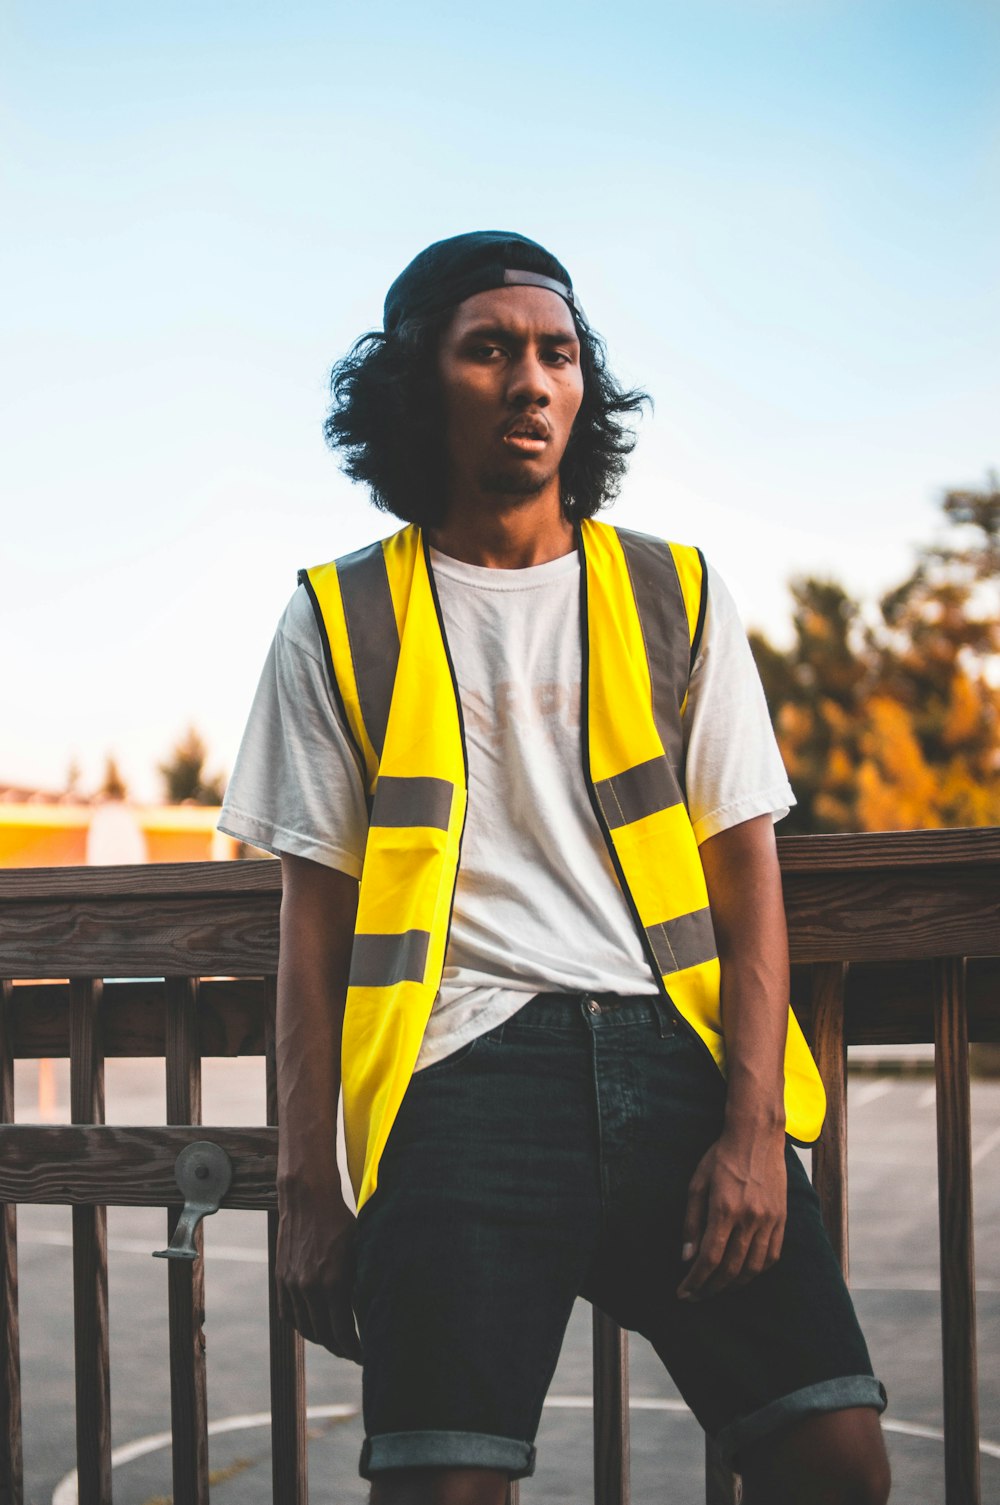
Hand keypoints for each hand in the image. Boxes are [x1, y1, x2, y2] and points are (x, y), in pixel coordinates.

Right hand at [275, 1183, 361, 1360]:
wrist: (307, 1198)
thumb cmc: (340, 1222)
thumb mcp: (360, 1250)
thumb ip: (363, 1283)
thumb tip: (376, 1311)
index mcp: (333, 1282)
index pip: (342, 1333)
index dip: (354, 1351)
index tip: (365, 1357)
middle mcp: (309, 1288)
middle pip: (324, 1336)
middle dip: (340, 1349)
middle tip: (353, 1352)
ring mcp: (291, 1285)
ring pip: (306, 1328)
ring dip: (322, 1339)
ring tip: (337, 1341)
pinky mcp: (281, 1279)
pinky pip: (288, 1315)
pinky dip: (302, 1326)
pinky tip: (315, 1325)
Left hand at [676, 1128, 785, 1301]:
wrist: (756, 1135)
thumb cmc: (721, 1157)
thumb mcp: (697, 1184)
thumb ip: (692, 1222)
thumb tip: (687, 1258)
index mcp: (724, 1210)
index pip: (709, 1259)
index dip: (695, 1281)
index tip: (683, 1292)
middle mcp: (749, 1219)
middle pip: (730, 1269)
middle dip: (711, 1288)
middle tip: (697, 1296)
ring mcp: (769, 1220)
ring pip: (753, 1268)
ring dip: (734, 1284)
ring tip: (718, 1288)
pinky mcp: (782, 1218)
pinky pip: (773, 1255)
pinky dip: (758, 1271)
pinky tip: (744, 1274)